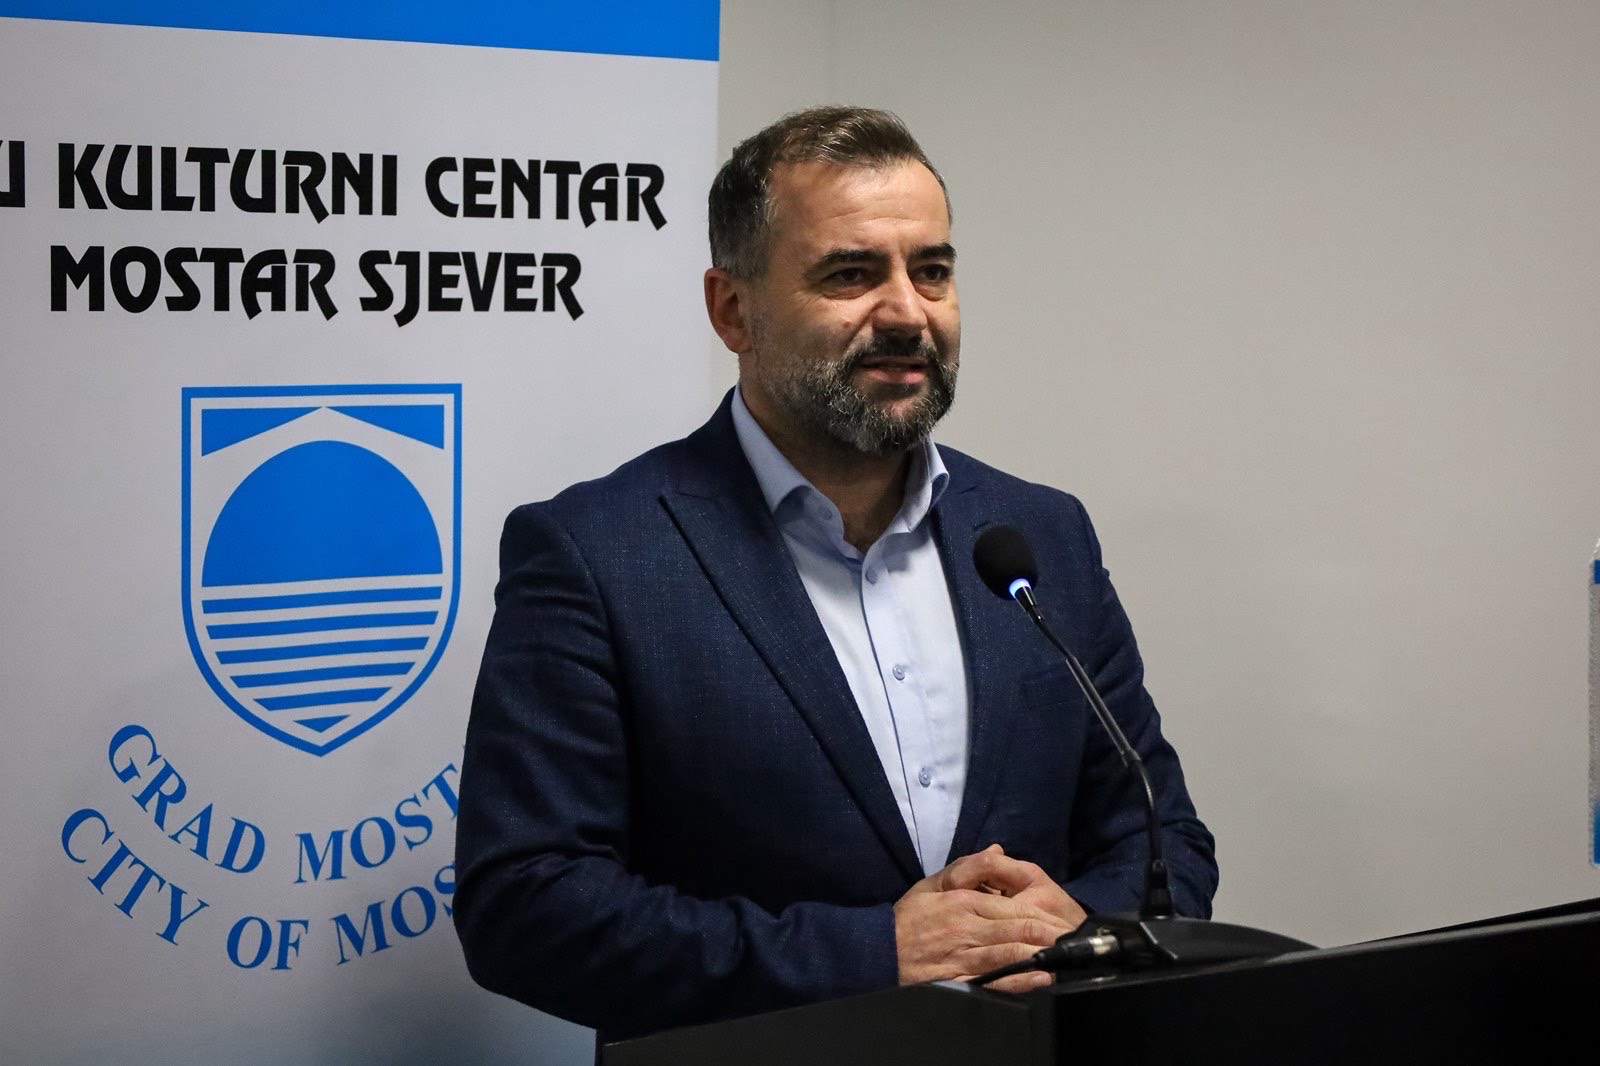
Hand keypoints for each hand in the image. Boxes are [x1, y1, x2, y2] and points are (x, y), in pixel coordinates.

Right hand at [893, 846, 1081, 992]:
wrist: (876, 952)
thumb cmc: (905, 920)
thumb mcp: (932, 885)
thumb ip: (966, 868)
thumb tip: (997, 850)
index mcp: (962, 901)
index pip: (1012, 904)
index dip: (1041, 912)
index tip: (1061, 916)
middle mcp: (967, 927)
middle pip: (1019, 927)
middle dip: (1050, 932)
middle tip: (1072, 936)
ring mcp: (964, 956)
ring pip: (1012, 952)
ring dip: (1042, 952)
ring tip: (1063, 954)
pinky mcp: (960, 980)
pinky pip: (996, 980)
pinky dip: (1021, 978)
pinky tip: (1040, 976)